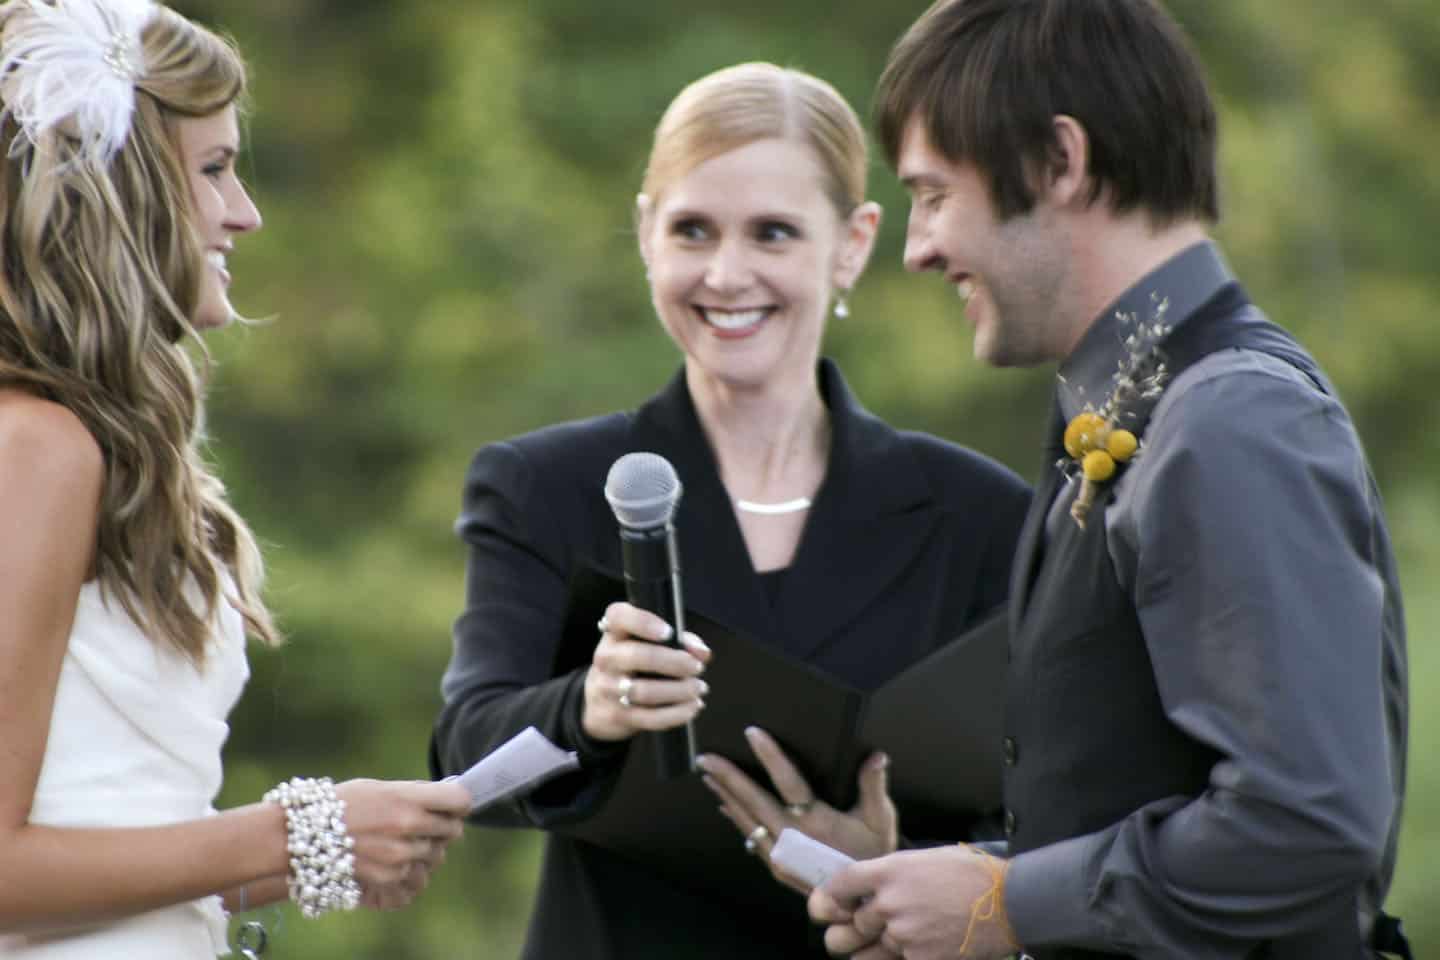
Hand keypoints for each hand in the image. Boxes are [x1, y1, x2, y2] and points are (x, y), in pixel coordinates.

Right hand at [333, 778, 469, 908]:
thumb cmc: (340, 805)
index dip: (459, 804)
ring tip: (401, 843)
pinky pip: (418, 875)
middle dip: (444, 827)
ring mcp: (401, 855)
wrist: (302, 836)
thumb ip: (414, 794)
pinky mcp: (391, 877)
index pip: (459, 801)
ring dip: (426, 850)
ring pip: (437, 855)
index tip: (452, 806)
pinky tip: (391, 860)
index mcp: (407, 798)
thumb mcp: (378, 788)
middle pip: (453, 830)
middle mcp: (408, 826)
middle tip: (428, 825)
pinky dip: (409, 870)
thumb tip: (445, 797)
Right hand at [581, 601, 709, 741]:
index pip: (619, 616)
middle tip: (696, 667)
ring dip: (679, 691)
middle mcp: (606, 657)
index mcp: (614, 632)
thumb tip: (701, 652)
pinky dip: (676, 714)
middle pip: (637, 656)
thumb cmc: (634, 664)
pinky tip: (692, 707)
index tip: (669, 632)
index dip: (644, 622)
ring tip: (698, 688)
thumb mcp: (651, 644)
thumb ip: (681, 641)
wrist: (600, 702)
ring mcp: (607, 688)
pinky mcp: (616, 715)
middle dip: (674, 662)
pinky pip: (649, 717)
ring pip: (644, 691)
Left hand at [697, 727, 895, 893]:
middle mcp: (793, 838)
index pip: (788, 781)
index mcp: (817, 821)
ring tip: (707, 776)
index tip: (752, 733)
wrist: (862, 901)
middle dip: (728, 777)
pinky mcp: (777, 867)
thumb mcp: (879, 820)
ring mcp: (781, 855)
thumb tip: (877, 755)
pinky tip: (725, 806)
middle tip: (705, 757)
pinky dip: (736, 820)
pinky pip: (751, 838)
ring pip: (747, 820)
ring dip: (725, 796)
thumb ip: (873, 785)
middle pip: (753, 801)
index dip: (770, 756)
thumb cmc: (870, 854)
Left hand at [808, 845, 1018, 959]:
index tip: (825, 908)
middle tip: (862, 932)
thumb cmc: (970, 874)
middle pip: (846, 930)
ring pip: (864, 956)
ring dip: (872, 953)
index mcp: (889, 871)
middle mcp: (890, 904)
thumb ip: (890, 876)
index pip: (838, 886)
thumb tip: (866, 891)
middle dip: (850, 933)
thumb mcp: (923, 859)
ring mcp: (904, 936)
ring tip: (892, 943)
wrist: (1009, 902)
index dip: (826, 900)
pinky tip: (922, 948)